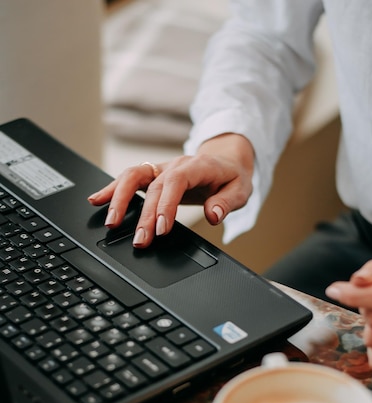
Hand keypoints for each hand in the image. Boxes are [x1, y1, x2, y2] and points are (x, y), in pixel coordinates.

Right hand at [88, 133, 253, 247]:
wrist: (227, 159)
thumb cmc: (232, 176)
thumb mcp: (241, 190)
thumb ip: (227, 202)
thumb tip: (214, 215)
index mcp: (197, 166)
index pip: (176, 182)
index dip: (166, 205)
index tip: (161, 229)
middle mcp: (175, 165)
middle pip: (153, 187)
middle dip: (143, 216)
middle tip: (139, 241)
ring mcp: (161, 168)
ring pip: (134, 177)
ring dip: (119, 199)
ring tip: (110, 222)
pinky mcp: (153, 175)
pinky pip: (129, 178)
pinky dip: (112, 189)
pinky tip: (97, 200)